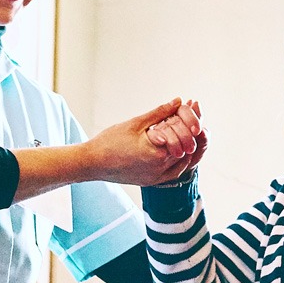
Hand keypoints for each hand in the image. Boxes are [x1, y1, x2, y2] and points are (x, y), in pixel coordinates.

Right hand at [88, 98, 205, 185]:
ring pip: (183, 161)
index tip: (190, 107)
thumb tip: (178, 101)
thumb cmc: (110, 141)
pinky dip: (180, 160)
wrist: (93, 163)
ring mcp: (156, 177)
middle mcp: (160, 168)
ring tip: (185, 130)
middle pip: (187, 148)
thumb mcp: (136, 123)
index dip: (189, 119)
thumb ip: (159, 113)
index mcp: (157, 152)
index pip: (184, 134)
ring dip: (186, 145)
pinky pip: (174, 173)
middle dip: (190, 131)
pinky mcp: (152, 181)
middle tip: (190, 118)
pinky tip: (178, 149)